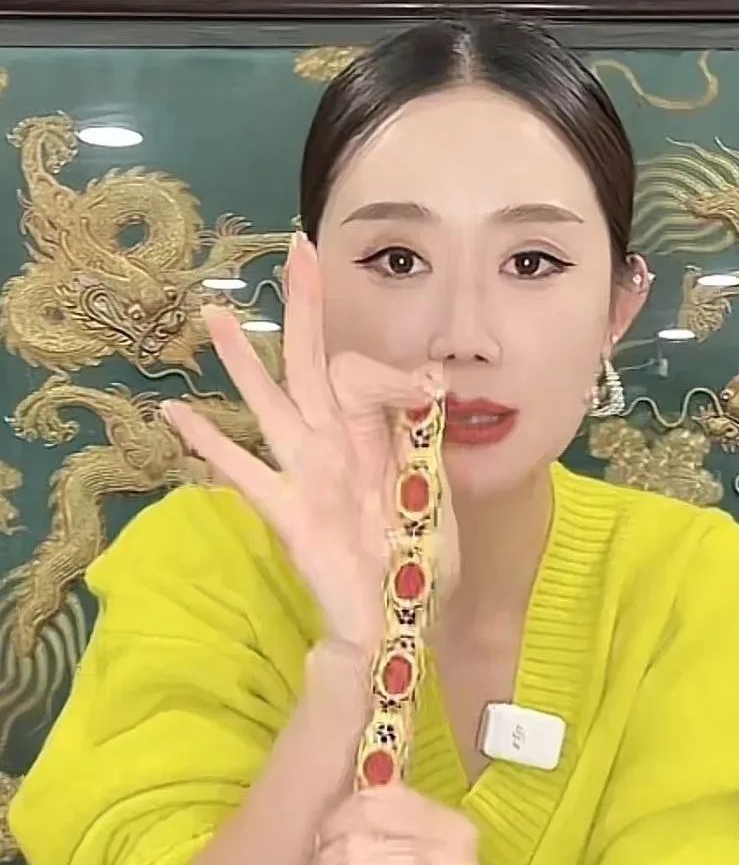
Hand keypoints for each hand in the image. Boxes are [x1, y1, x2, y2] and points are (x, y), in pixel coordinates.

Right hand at [160, 232, 456, 649]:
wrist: (399, 617)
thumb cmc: (417, 558)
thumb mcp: (438, 491)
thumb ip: (429, 439)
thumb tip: (431, 383)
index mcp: (374, 434)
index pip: (370, 374)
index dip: (399, 372)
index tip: (430, 387)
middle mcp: (334, 442)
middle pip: (313, 361)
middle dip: (306, 306)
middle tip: (296, 247)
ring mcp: (305, 472)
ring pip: (270, 401)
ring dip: (242, 360)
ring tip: (213, 314)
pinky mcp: (289, 510)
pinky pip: (243, 470)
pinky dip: (209, 443)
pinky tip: (175, 414)